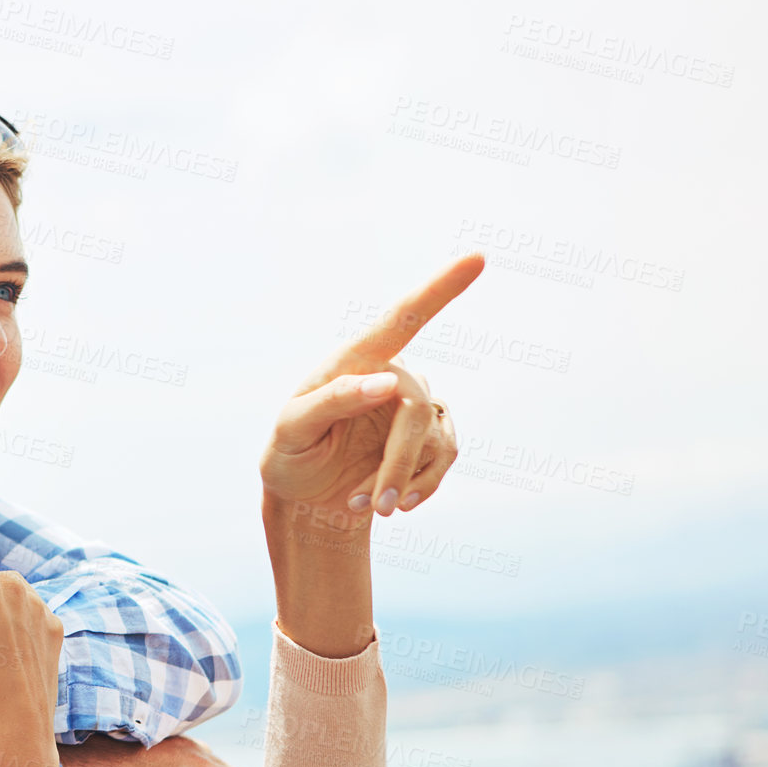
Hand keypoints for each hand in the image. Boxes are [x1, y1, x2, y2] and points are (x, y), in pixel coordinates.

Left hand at [260, 253, 483, 525]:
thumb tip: (386, 381)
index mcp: (354, 360)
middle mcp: (391, 373)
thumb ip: (331, 401)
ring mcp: (414, 403)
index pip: (401, 319)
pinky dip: (421, 487)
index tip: (477, 258)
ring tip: (371, 505)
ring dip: (404, 481)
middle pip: (414, 409)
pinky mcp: (430, 435)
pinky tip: (396, 503)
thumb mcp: (291, 430)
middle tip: (379, 508)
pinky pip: (446, 457)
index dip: (439, 289)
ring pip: (434, 439)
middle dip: (397, 463)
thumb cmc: (289, 453)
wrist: (305, 496)